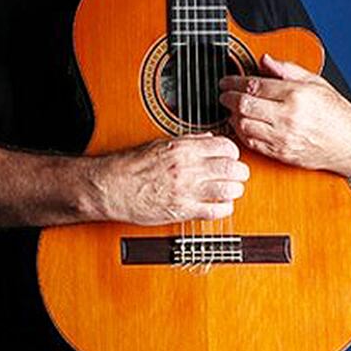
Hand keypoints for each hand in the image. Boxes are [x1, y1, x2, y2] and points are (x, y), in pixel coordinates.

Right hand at [96, 134, 248, 223]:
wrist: (111, 187)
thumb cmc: (130, 166)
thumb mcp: (160, 143)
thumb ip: (188, 141)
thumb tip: (209, 138)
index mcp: (183, 148)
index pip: (226, 146)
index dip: (233, 153)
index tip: (230, 158)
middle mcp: (188, 168)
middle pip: (234, 168)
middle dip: (239, 173)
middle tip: (236, 176)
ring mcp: (186, 190)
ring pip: (230, 190)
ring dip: (234, 191)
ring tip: (228, 191)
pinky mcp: (182, 211)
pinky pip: (217, 211)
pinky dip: (224, 209)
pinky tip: (218, 206)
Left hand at [219, 54, 350, 175]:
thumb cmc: (336, 113)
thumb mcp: (317, 83)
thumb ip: (288, 70)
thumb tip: (264, 59)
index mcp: (297, 94)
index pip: (254, 85)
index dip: (234, 82)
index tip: (226, 81)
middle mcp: (288, 116)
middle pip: (244, 105)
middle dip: (228, 98)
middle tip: (222, 94)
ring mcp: (283, 137)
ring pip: (243, 125)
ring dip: (232, 116)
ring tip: (231, 109)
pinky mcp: (281, 153)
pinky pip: (251, 143)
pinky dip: (241, 133)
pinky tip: (241, 125)